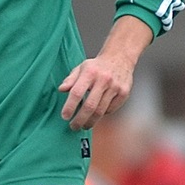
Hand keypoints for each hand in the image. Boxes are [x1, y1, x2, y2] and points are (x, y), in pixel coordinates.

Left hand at [59, 15, 152, 129]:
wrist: (120, 58)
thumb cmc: (96, 66)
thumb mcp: (81, 68)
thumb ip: (70, 79)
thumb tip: (61, 90)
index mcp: (89, 72)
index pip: (77, 92)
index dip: (70, 106)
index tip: (64, 116)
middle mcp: (103, 79)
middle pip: (90, 106)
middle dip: (80, 120)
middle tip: (73, 127)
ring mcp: (115, 87)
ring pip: (101, 111)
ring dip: (90, 121)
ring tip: (84, 125)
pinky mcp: (124, 93)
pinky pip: (110, 109)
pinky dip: (102, 114)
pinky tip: (97, 114)